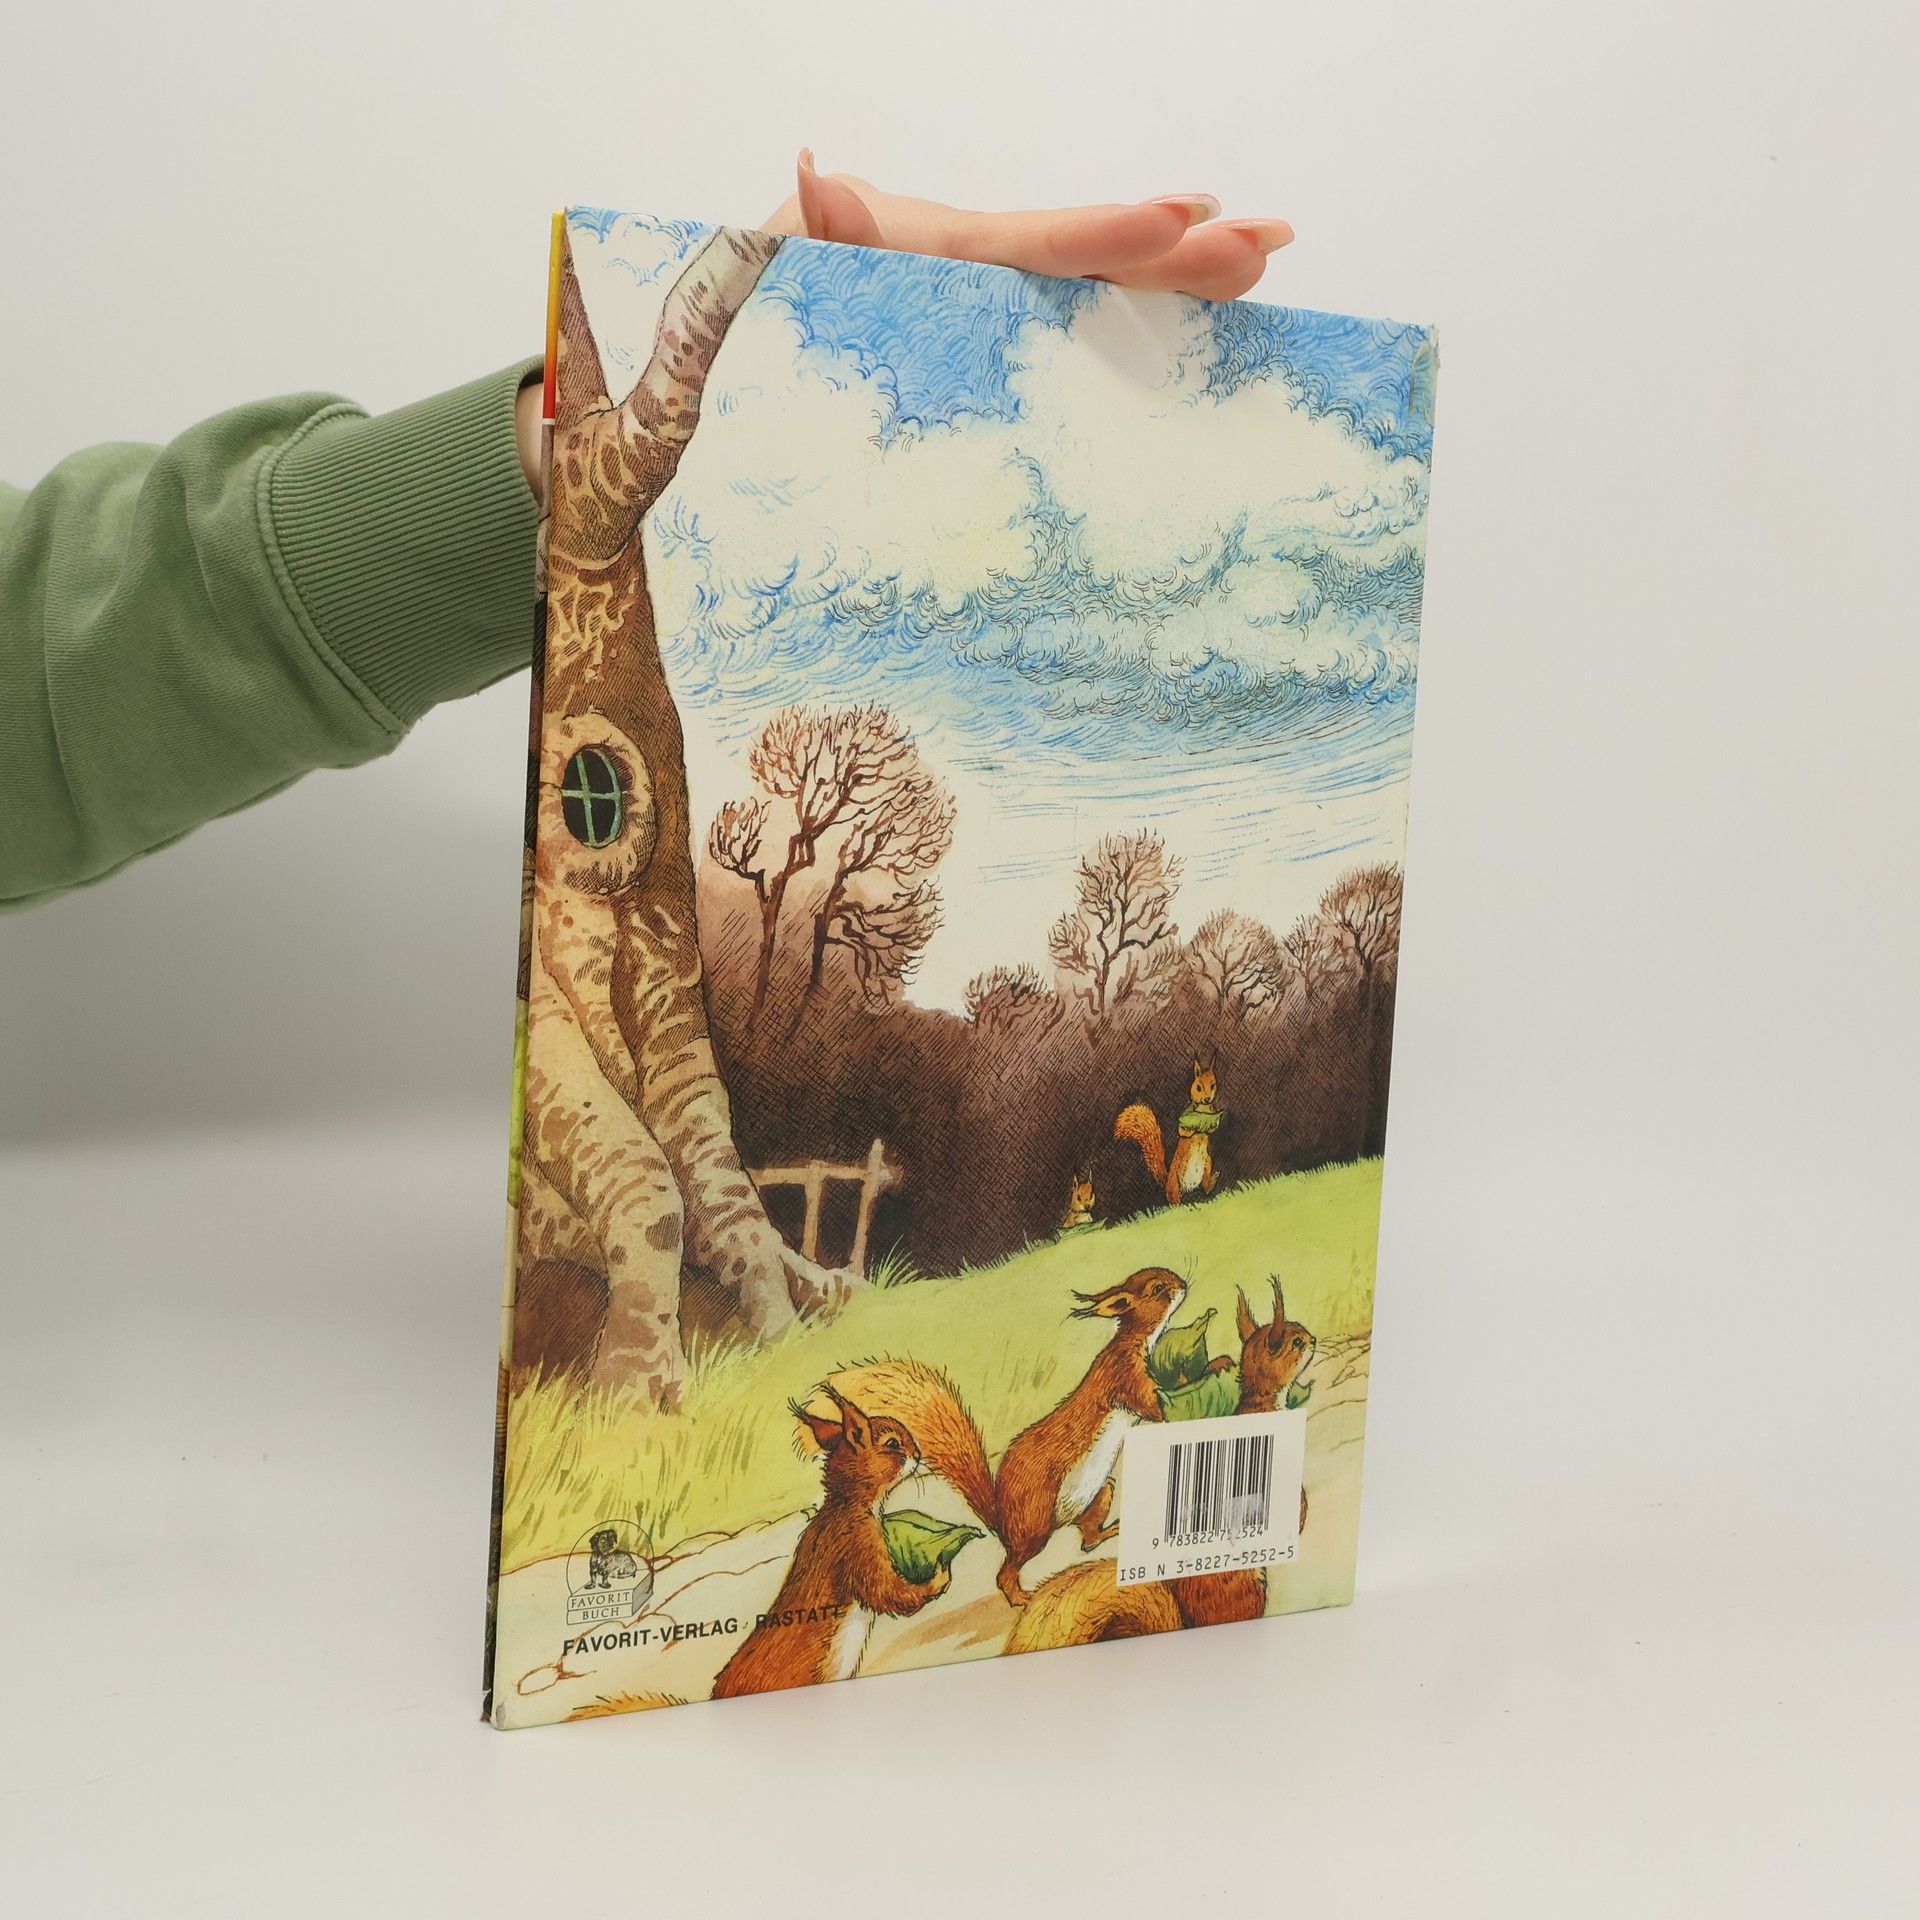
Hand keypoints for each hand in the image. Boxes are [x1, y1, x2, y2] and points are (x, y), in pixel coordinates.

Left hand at [766, 150, 1292, 300]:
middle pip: (1096, 254)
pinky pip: (1079, 319)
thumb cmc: (771, 285)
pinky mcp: (998, 328)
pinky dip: (1141, 312)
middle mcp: (985, 266)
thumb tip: (812, 180)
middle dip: (1182, 249)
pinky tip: (1205, 316)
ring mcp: (997, 295)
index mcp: (944, 251)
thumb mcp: (783, 258)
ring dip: (1181, 276)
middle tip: (1267, 240)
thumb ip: (811, 229)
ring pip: (1102, 281)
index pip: (1041, 242)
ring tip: (1259, 262)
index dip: (1108, 234)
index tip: (1181, 217)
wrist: (762, 301)